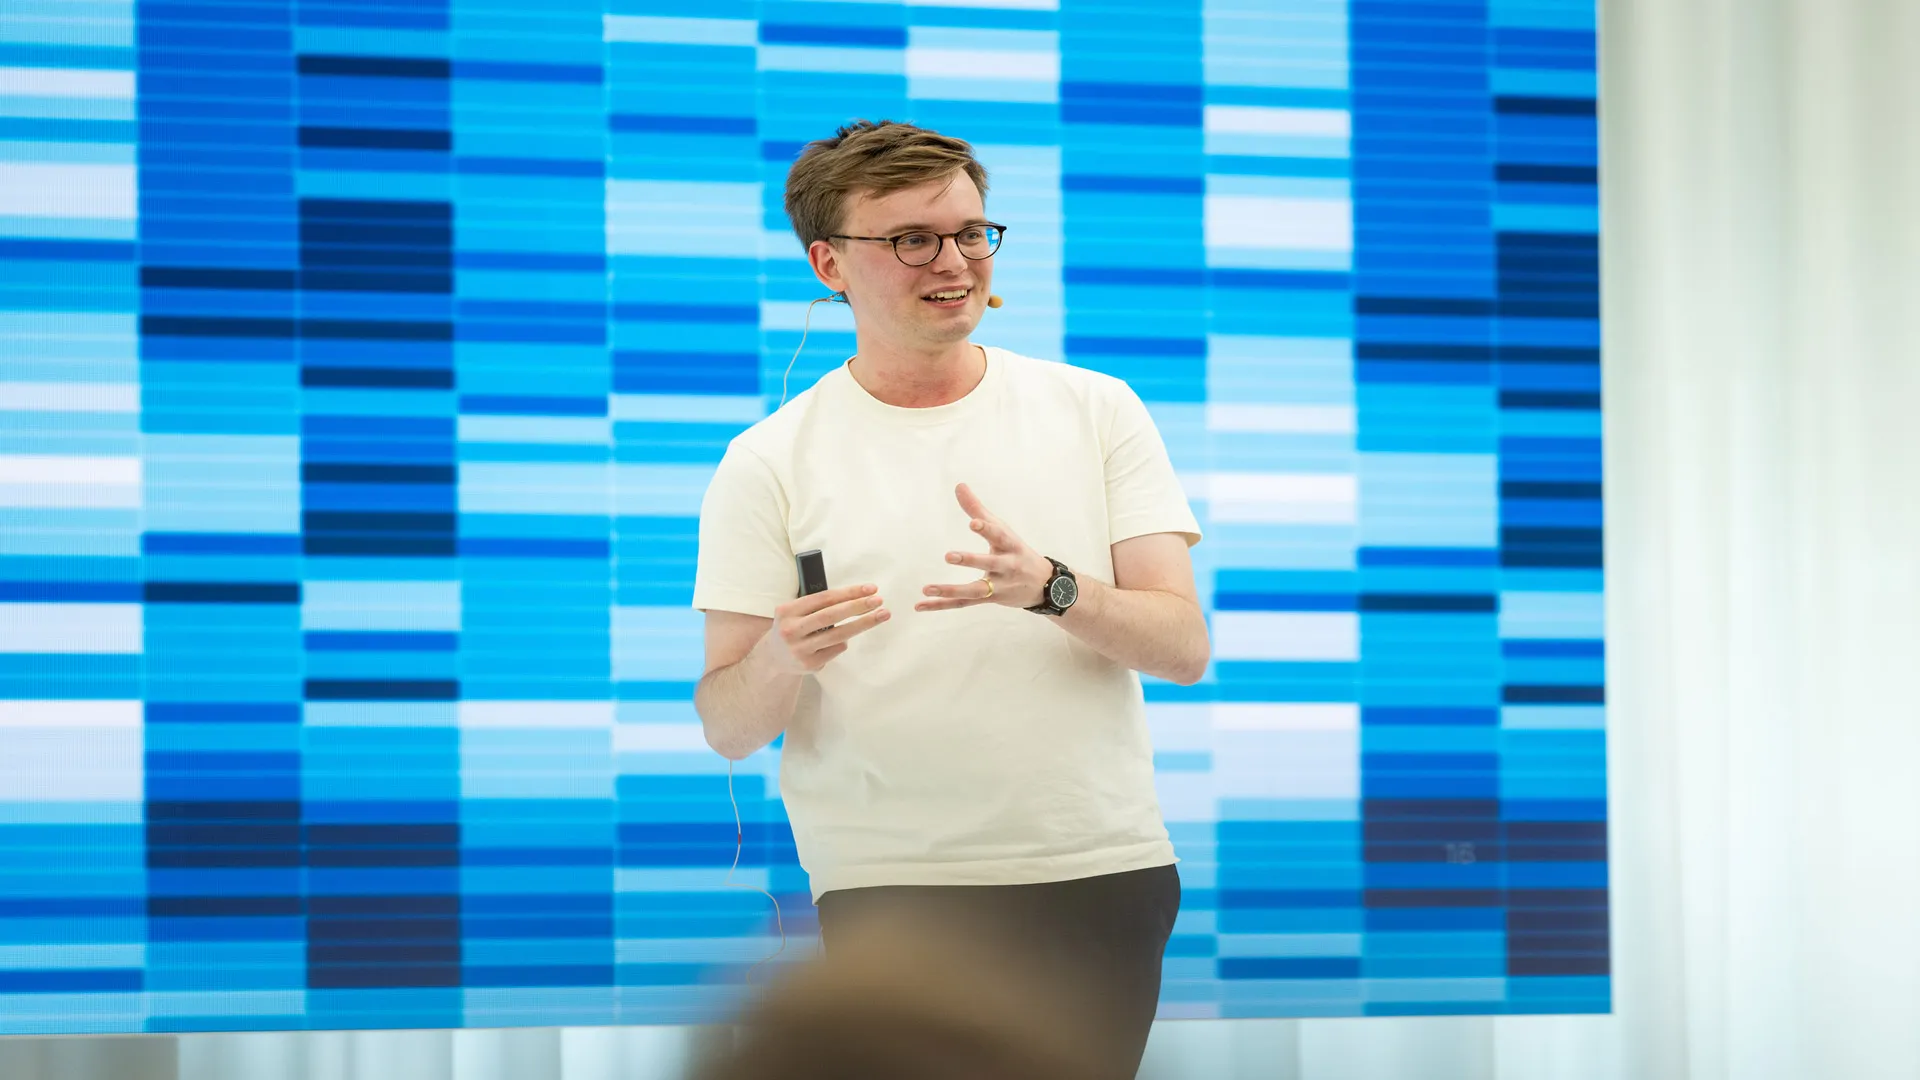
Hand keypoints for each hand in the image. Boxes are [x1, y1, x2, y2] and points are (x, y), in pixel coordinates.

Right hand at [759, 584, 889, 673]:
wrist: (773, 657)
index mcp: (787, 610)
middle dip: (858, 606)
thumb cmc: (793, 626)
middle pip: (832, 615)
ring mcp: (800, 649)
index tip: (870, 589)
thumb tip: (857, 595)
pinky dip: (845, 640)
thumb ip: (817, 604)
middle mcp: (791, 630)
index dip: (849, 592)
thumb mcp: (795, 611)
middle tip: (879, 600)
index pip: (824, 598)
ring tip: (881, 615)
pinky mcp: (809, 664)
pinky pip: (836, 649)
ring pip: (838, 635)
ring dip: (863, 624)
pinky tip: (846, 636)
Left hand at [916, 483, 1051, 612]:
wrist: (1044, 585)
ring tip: (927, 588)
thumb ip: (977, 510)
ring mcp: (999, 586)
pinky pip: (964, 603)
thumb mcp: (1002, 530)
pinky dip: (942, 605)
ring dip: (951, 590)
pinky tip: (921, 604)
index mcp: (1010, 545)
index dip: (987, 528)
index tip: (973, 522)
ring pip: (975, 590)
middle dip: (971, 560)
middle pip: (989, 564)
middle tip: (948, 556)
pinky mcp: (990, 599)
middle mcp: (1007, 566)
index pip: (999, 535)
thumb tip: (959, 485)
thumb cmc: (1016, 550)